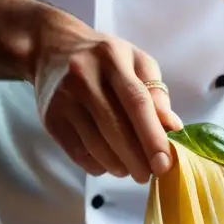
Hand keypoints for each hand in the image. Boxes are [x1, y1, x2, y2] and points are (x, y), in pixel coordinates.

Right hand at [31, 8, 182, 182]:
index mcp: (112, 59)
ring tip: (130, 170)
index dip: (152, 136)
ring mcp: (64, 99)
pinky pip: (77, 153)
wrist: (51, 48)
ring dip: (118, 166)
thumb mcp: (136, 62)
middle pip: (115, 128)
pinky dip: (97, 165)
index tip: (164, 162)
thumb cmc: (103, 59)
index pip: (137, 102)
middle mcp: (84, 77)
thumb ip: (156, 93)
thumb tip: (173, 128)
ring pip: (96, 145)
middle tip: (149, 175)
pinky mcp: (50, 118)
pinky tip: (108, 163)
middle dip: (137, 159)